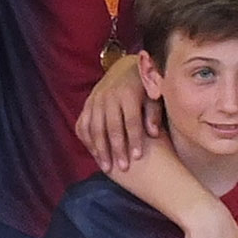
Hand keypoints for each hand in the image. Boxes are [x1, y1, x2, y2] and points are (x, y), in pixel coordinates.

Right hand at [76, 53, 155, 173]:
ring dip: (100, 149)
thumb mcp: (153, 96)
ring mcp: (95, 100)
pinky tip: (95, 155)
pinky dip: (87, 140)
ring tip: (108, 168)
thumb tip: (153, 133)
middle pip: (112, 127)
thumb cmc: (144, 87)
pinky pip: (83, 124)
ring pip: (95, 128)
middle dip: (117, 149)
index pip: (131, 120)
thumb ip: (154, 113)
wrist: (125, 69)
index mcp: (128, 93)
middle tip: (124, 168)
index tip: (138, 157)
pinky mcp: (87, 104)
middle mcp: (109, 96)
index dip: (134, 139)